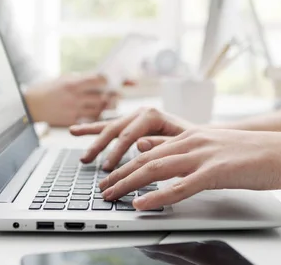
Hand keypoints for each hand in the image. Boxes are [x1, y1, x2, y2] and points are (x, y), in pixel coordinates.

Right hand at [25, 74, 108, 126]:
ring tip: (111, 104)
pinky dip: (97, 116)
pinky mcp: (71, 121)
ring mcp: (73, 110)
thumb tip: (98, 79)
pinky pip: (90, 119)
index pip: (97, 80)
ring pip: (99, 110)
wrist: (30, 106)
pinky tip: (100, 113)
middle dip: (112, 95)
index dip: (107, 80)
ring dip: (107, 107)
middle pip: (102, 97)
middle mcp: (74, 97)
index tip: (111, 80)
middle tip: (117, 94)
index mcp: (72, 83)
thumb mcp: (62, 79)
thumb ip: (80, 79)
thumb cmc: (46, 89)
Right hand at [70, 108, 193, 169]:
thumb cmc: (196, 142)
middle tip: (88, 163)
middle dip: (100, 147)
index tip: (108, 168)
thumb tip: (138, 144)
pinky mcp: (131, 124)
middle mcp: (141, 113)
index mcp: (153, 115)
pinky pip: (109, 127)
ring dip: (93, 141)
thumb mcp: (183, 143)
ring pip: (109, 128)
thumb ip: (162, 142)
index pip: (128, 134)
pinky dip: (93, 130)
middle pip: (114, 130)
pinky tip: (76, 131)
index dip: (116, 152)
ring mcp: (135, 118)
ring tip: (83, 157)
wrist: (204, 136)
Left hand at [100, 128, 280, 210]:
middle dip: (119, 173)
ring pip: (156, 168)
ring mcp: (203, 155)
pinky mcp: (217, 171)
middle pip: (145, 158)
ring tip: (110, 196)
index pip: (149, 148)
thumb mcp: (214, 148)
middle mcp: (192, 141)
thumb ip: (185, 150)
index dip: (124, 161)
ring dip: (128, 183)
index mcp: (191, 136)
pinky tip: (142, 204)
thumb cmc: (254, 154)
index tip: (108, 173)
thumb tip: (155, 151)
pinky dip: (158, 196)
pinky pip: (181, 186)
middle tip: (101, 188)